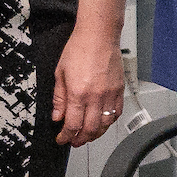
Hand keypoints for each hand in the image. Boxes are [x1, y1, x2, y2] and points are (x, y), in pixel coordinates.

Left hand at [52, 23, 128, 143]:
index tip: (62, 139)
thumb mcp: (60, 73)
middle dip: (80, 140)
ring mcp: (110, 94)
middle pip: (90, 129)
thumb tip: (57, 117)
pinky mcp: (119, 90)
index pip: (72, 124)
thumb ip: (59, 98)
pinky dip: (108, 123)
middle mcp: (95, 96)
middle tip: (74, 141)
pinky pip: (116, 114)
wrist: (98, 35)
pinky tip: (101, 123)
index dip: (66, 136)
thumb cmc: (79, 49)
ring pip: (104, 125)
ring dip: (95, 134)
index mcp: (78, 93)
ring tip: (87, 135)